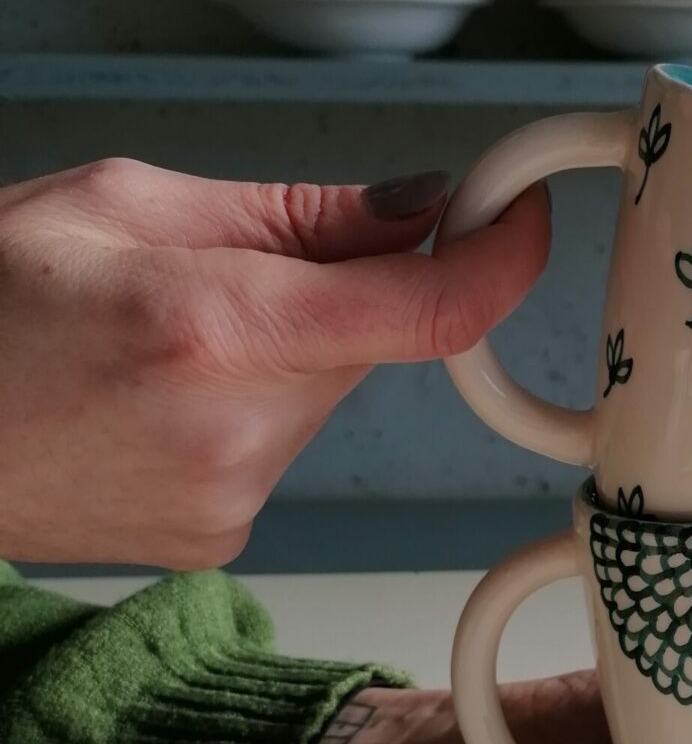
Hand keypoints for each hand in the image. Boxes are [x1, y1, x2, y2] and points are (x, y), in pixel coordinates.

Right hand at [0, 158, 548, 566]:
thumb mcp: (122, 203)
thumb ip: (295, 213)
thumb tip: (422, 208)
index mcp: (209, 326)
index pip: (424, 309)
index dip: (497, 259)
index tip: (516, 218)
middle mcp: (231, 431)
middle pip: (368, 344)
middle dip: (332, 298)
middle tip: (229, 276)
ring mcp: (227, 500)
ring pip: (326, 396)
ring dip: (284, 357)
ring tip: (163, 348)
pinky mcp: (218, 540)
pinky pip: (282, 448)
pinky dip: (248, 412)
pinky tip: (156, 402)